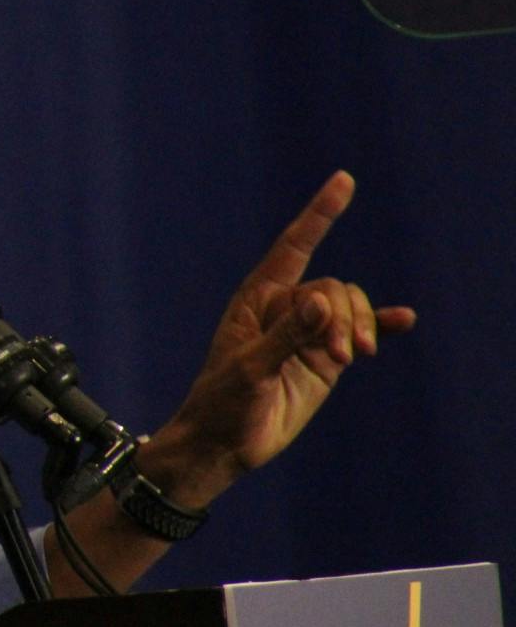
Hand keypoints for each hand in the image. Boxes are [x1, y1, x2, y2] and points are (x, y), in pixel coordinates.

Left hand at [152, 171, 415, 504]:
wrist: (224, 444)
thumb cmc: (222, 403)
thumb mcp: (250, 369)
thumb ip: (287, 336)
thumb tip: (323, 302)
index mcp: (256, 299)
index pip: (293, 247)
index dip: (319, 214)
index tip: (344, 181)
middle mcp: (284, 308)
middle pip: (332, 288)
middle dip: (344, 316)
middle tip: (340, 355)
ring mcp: (307, 332)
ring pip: (348, 309)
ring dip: (358, 328)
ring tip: (349, 359)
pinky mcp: (323, 357)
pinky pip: (358, 333)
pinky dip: (379, 327)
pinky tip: (405, 321)